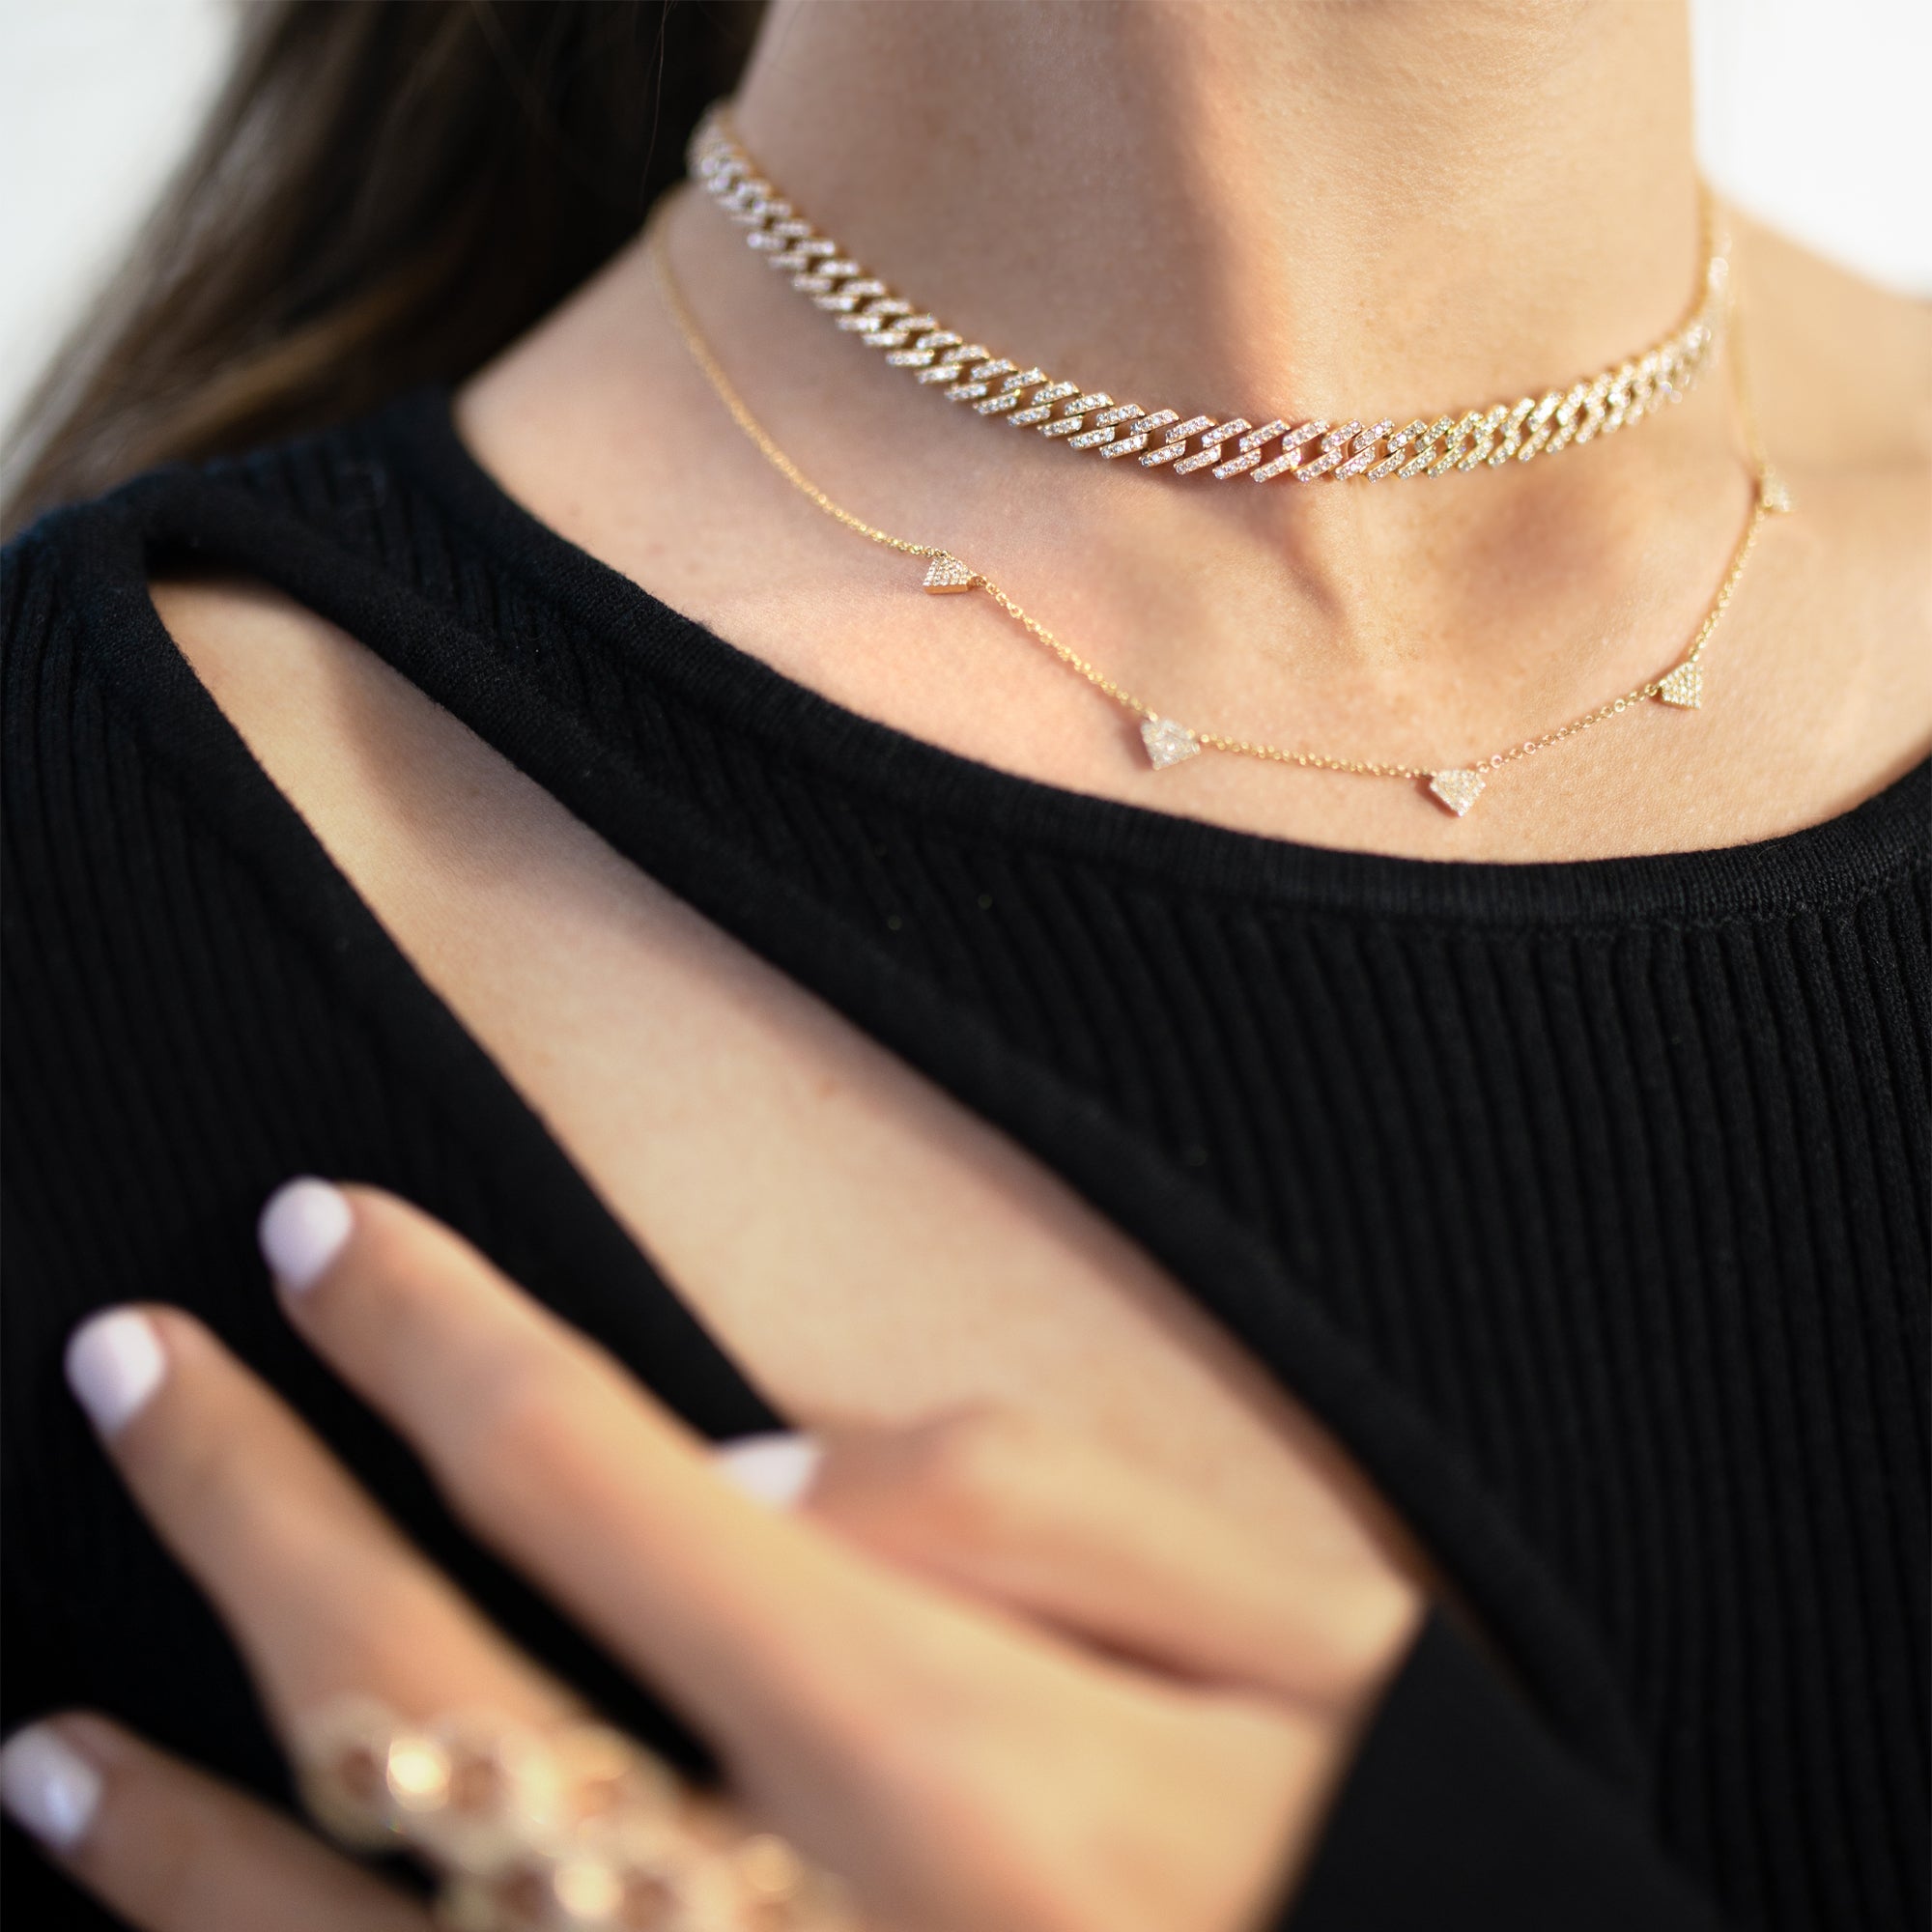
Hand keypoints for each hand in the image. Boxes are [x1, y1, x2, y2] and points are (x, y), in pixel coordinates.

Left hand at [2, 1182, 1421, 1931]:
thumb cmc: (1399, 1865)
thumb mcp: (1315, 1638)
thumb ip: (1042, 1514)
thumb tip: (755, 1473)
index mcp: (958, 1756)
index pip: (604, 1481)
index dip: (437, 1337)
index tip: (330, 1231)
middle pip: (430, 1697)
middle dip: (255, 1507)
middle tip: (138, 1359)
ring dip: (177, 1835)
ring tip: (38, 1733)